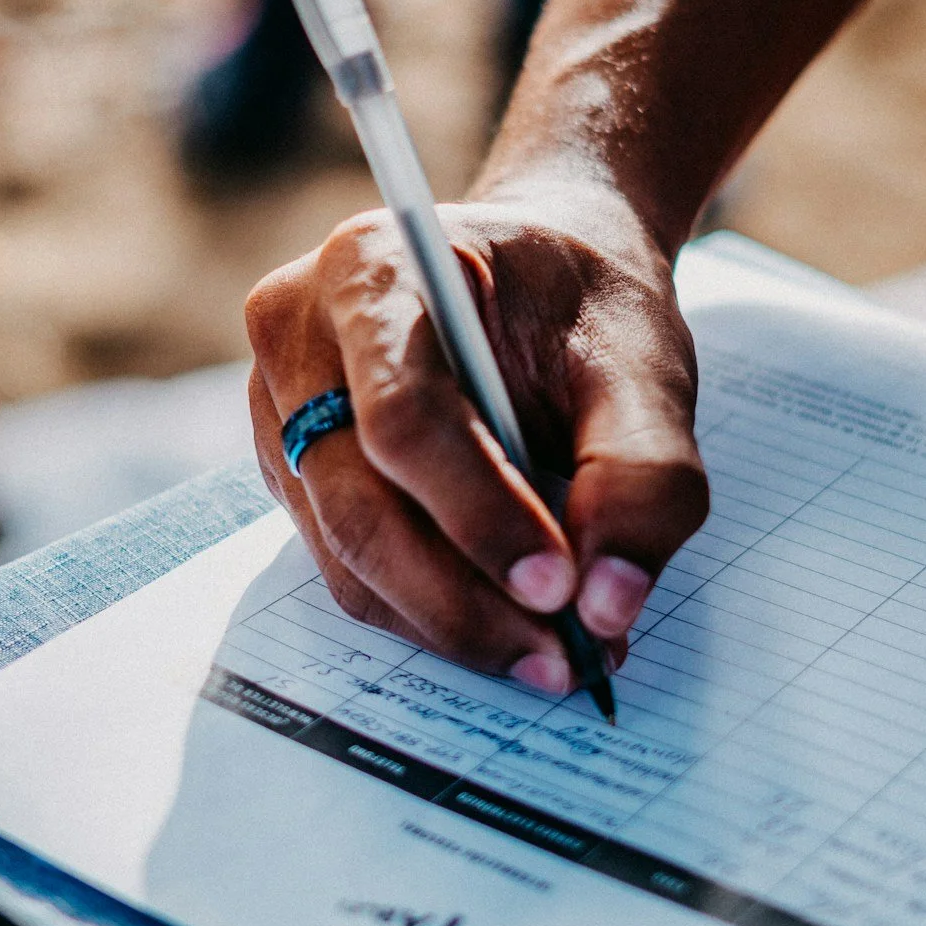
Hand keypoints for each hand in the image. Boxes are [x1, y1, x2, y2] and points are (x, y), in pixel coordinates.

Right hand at [244, 188, 708, 688]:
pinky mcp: (293, 471)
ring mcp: (281, 408)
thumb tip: (608, 606)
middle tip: (559, 658)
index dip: (477, 513)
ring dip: (449, 622)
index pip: (402, 416)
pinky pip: (347, 568)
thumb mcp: (645, 362)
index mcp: (374, 267)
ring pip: (346, 555)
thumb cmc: (585, 304)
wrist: (545, 276)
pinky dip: (429, 611)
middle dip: (461, 599)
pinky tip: (507, 622)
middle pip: (356, 503)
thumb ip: (644, 473)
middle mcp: (298, 333)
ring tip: (550, 652)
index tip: (558, 586)